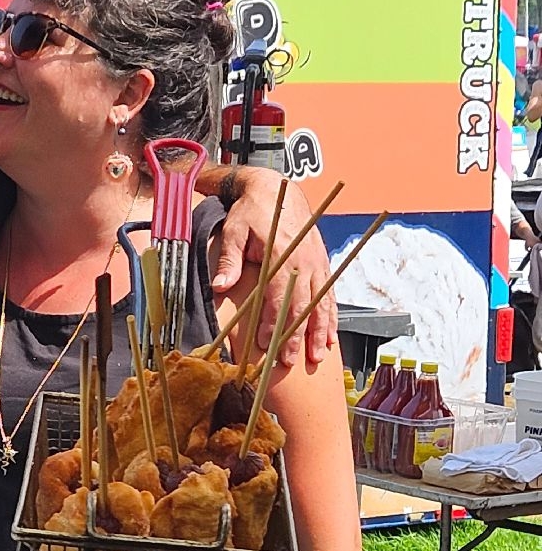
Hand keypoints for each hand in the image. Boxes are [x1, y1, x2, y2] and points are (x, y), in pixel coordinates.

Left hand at [212, 169, 336, 366]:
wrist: (276, 189)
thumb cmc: (252, 211)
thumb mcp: (234, 232)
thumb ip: (229, 261)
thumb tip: (219, 287)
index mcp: (282, 256)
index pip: (279, 297)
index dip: (273, 322)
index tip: (266, 343)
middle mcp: (304, 262)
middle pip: (302, 306)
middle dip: (298, 336)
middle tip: (291, 361)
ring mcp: (317, 263)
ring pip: (321, 304)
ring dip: (319, 332)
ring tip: (317, 357)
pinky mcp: (322, 263)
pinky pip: (329, 295)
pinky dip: (331, 317)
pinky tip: (331, 336)